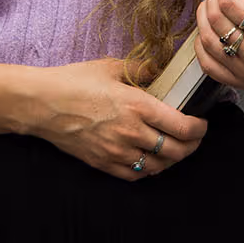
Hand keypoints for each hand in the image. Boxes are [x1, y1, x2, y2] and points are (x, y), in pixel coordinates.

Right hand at [0, 58, 208, 181]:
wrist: (42, 103)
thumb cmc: (74, 81)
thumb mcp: (111, 67)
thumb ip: (142, 70)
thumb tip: (161, 70)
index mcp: (138, 106)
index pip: (183, 126)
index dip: (199, 128)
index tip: (201, 123)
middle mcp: (132, 132)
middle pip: (176, 150)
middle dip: (192, 146)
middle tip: (194, 138)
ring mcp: (117, 151)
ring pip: (158, 166)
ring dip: (172, 159)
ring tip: (174, 149)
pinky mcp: (103, 163)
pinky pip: (136, 175)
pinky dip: (149, 170)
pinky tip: (150, 160)